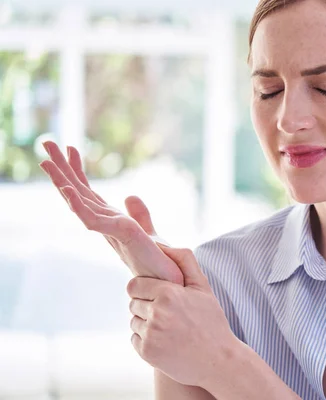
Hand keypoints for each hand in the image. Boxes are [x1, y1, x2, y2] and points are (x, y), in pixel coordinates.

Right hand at [39, 141, 183, 284]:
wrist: (169, 280)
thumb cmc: (158, 261)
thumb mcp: (147, 231)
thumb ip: (139, 214)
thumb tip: (130, 196)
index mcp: (110, 219)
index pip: (89, 191)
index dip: (78, 170)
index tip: (70, 148)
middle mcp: (105, 223)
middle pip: (78, 191)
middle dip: (62, 168)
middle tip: (47, 142)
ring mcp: (109, 229)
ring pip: (78, 202)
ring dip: (62, 181)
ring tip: (46, 162)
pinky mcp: (119, 235)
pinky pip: (92, 218)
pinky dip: (79, 204)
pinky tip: (68, 189)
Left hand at [127, 244, 239, 387]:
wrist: (219, 360)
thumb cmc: (211, 321)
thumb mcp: (203, 287)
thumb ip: (184, 261)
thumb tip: (161, 244)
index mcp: (168, 293)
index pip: (134, 285)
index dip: (144, 289)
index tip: (157, 295)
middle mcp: (156, 313)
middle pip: (132, 303)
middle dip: (146, 306)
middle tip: (169, 314)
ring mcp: (150, 334)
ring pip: (133, 321)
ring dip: (146, 323)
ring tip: (170, 329)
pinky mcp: (146, 352)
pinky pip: (135, 339)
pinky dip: (147, 340)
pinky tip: (167, 342)